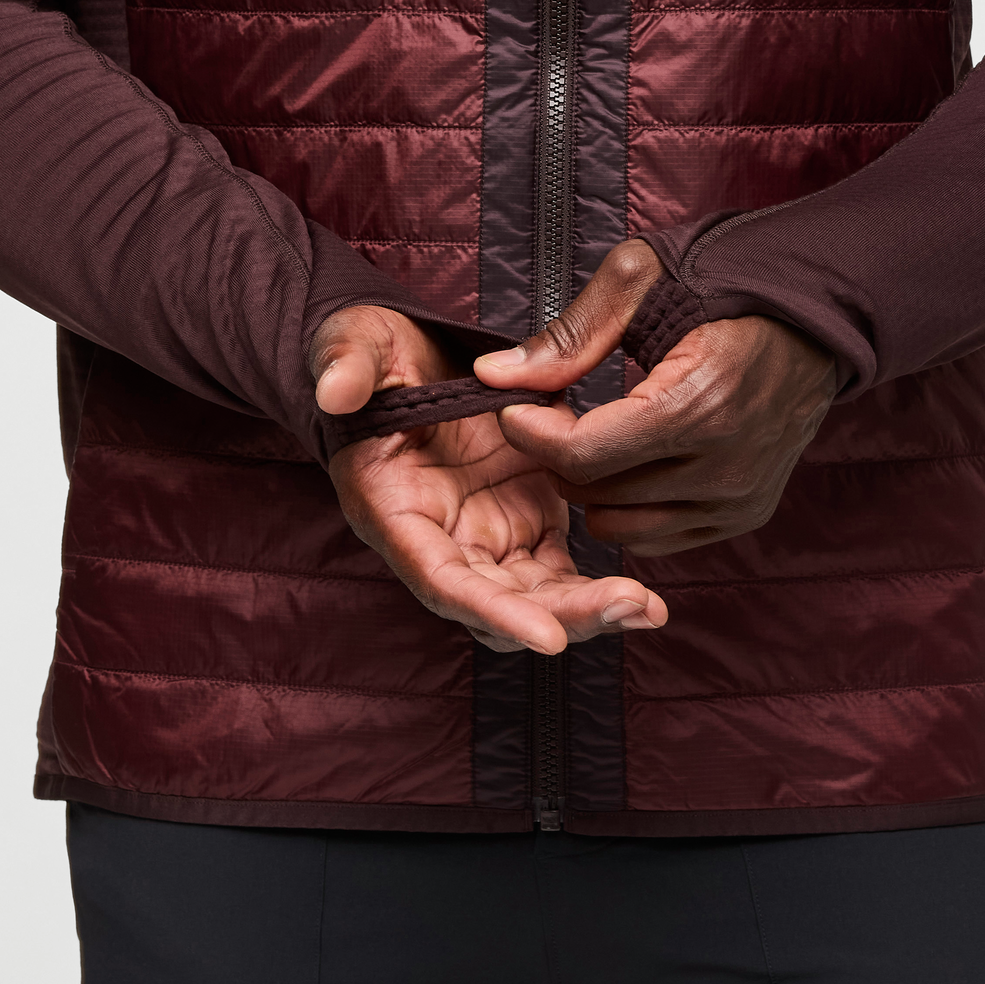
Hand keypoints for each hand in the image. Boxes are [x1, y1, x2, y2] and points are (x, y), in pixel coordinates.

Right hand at [311, 306, 667, 651]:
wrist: (409, 357)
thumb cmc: (373, 355)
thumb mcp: (353, 345)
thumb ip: (346, 366)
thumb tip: (336, 391)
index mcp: (392, 509)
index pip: (441, 580)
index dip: (493, 611)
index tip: (550, 638)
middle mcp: (439, 539)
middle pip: (499, 604)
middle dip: (562, 618)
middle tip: (630, 609)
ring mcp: (485, 533)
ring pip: (536, 598)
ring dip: (588, 610)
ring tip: (648, 608)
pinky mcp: (524, 517)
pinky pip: (561, 569)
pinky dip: (597, 587)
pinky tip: (643, 594)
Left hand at [473, 242, 836, 554]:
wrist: (819, 311)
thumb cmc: (728, 282)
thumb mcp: (644, 282)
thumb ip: (569, 335)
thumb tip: (492, 377)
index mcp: (699, 405)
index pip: (582, 456)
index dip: (531, 434)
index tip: (513, 406)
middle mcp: (725, 467)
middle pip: (596, 493)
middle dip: (555, 456)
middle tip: (552, 412)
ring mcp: (740, 497)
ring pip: (621, 526)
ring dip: (589, 488)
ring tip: (590, 437)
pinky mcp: (747, 512)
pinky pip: (659, 537)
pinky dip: (628, 508)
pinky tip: (628, 462)